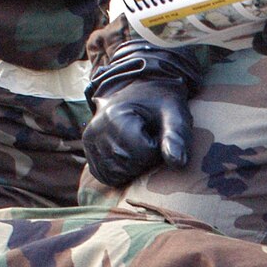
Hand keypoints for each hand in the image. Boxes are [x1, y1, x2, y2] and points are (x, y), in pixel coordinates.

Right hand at [81, 42, 200, 187]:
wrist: (141, 91)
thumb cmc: (161, 103)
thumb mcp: (174, 114)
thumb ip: (177, 136)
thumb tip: (178, 163)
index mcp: (114, 116)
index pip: (142, 154)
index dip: (157, 149)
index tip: (158, 133)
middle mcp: (95, 129)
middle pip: (128, 165)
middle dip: (146, 159)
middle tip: (149, 138)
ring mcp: (89, 142)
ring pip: (117, 174)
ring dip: (134, 166)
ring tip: (139, 144)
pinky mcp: (89, 153)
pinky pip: (106, 176)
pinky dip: (121, 172)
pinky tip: (129, 154)